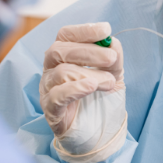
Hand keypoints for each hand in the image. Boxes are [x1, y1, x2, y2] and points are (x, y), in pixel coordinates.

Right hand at [40, 22, 123, 136]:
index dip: (83, 30)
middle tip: (111, 58)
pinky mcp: (50, 111)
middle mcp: (51, 70)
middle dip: (88, 51)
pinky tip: (91, 86)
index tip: (105, 29)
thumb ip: (114, 57)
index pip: (65, 35)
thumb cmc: (101, 99)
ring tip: (109, 83)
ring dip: (90, 74)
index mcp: (63, 56)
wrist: (100, 132)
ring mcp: (48, 90)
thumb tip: (112, 42)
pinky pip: (57, 95)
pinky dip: (75, 88)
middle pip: (59, 50)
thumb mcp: (113, 74)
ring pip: (61, 72)